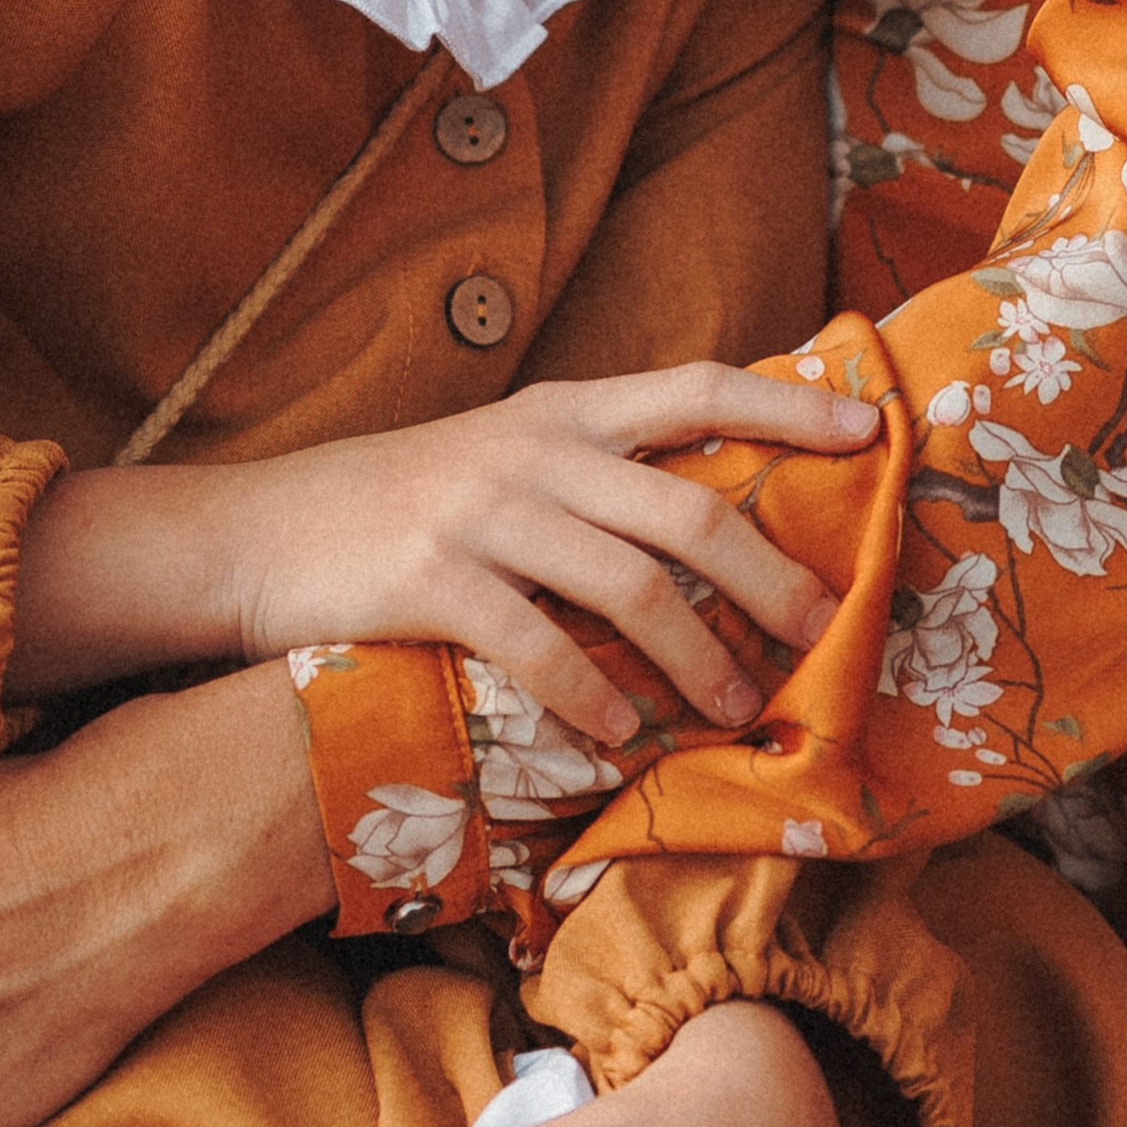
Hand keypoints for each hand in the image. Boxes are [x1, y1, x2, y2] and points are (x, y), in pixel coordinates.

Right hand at [12, 366, 878, 742]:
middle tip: (825, 635)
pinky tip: (622, 738)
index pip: (697, 388)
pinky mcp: (432, 580)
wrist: (255, 535)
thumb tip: (717, 517)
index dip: (789, 406)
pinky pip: (540, 647)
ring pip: (632, 588)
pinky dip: (593, 698)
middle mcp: (531, 451)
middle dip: (773, 581)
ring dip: (701, 662)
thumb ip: (594, 474)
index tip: (871, 431)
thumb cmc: (394, 509)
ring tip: (741, 711)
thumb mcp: (499, 461)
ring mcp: (480, 512)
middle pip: (689, 511)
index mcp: (560, 412)